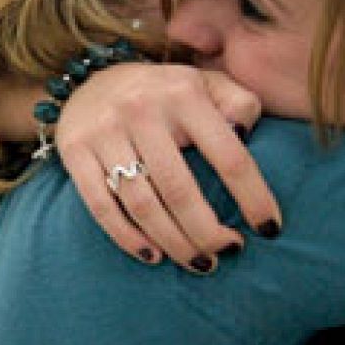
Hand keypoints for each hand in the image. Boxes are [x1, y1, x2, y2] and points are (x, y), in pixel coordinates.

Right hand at [56, 64, 278, 269]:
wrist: (91, 81)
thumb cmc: (165, 94)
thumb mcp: (205, 83)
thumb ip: (238, 102)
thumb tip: (249, 135)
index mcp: (184, 94)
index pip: (228, 155)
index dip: (253, 197)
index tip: (269, 228)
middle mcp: (141, 109)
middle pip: (180, 190)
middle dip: (207, 232)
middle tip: (226, 253)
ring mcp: (104, 131)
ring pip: (142, 205)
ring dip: (174, 243)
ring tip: (198, 262)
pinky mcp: (75, 151)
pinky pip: (101, 206)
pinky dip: (128, 238)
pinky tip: (153, 255)